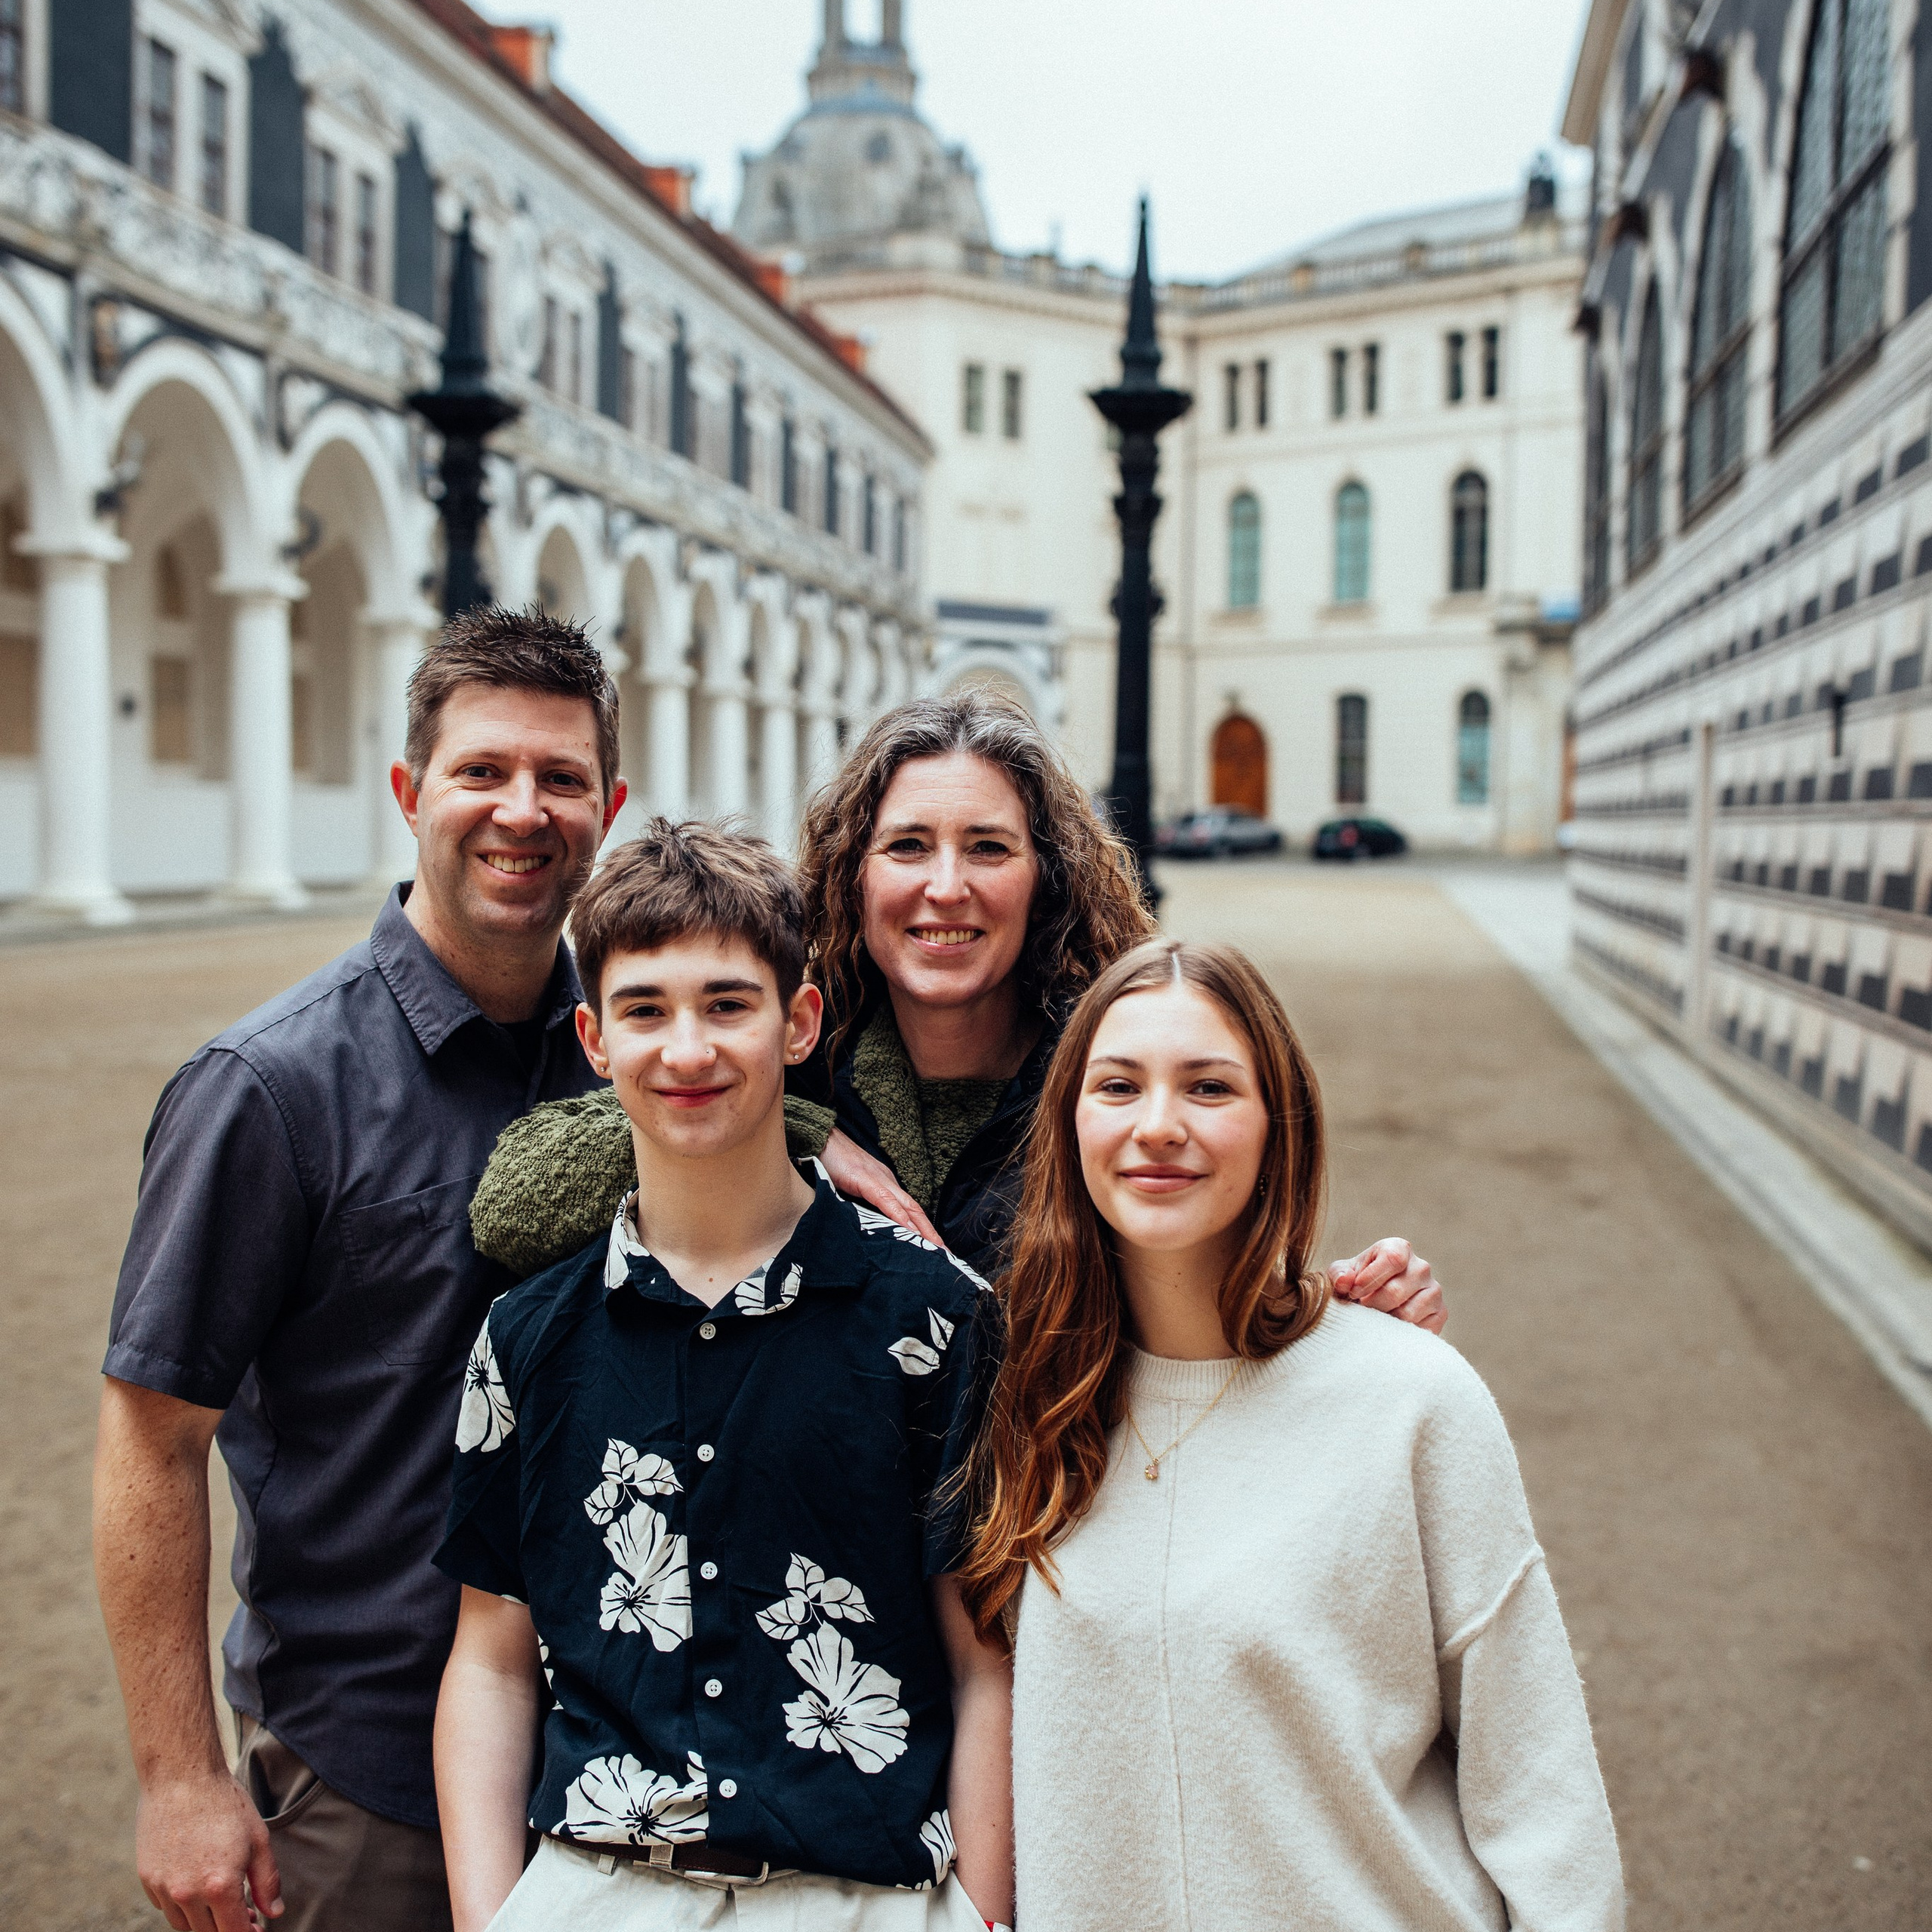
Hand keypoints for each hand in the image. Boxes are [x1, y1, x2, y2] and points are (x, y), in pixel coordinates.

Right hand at [135, 1769, 281, 1931]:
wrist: (181, 1778)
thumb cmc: (225, 1804)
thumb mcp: (258, 1839)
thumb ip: (267, 1881)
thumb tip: (274, 1913)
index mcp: (219, 1886)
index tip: (256, 1929)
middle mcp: (187, 1894)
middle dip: (227, 1929)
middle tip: (245, 1915)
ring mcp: (163, 1889)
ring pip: (184, 1925)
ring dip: (204, 1922)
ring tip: (221, 1901)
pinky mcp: (147, 1879)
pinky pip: (166, 1907)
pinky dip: (182, 1906)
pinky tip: (196, 1886)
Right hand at [820, 1127, 944, 1245]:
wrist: (819, 1138)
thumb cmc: (831, 1162)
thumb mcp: (849, 1189)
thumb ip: (860, 1205)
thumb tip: (866, 1227)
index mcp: (885, 1184)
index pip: (910, 1210)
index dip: (923, 1229)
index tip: (934, 1248)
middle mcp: (887, 1181)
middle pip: (916, 1211)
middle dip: (931, 1234)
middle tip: (946, 1254)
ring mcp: (879, 1179)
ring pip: (908, 1208)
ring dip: (923, 1230)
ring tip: (935, 1248)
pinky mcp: (865, 1179)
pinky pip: (887, 1202)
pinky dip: (900, 1218)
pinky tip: (909, 1232)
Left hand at [1330, 1237, 1444, 1333]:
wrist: (1374, 1304)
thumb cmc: (1356, 1284)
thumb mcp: (1342, 1275)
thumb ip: (1339, 1275)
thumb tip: (1345, 1281)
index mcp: (1399, 1248)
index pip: (1393, 1259)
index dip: (1370, 1279)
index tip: (1354, 1293)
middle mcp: (1421, 1267)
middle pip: (1396, 1291)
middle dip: (1372, 1305)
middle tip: (1361, 1310)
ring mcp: (1434, 1290)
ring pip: (1407, 1313)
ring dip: (1384, 1321)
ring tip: (1374, 1318)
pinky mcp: (1441, 1313)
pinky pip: (1421, 1329)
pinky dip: (1400, 1333)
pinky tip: (1390, 1328)